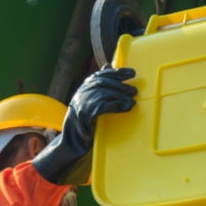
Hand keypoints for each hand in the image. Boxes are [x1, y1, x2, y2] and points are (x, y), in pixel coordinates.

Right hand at [33, 67, 135, 184]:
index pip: (102, 74)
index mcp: (85, 86)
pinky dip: (118, 105)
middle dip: (121, 85)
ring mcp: (83, 102)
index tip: (132, 73)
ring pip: (104, 93)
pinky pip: (104, 106)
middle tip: (134, 91)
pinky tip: (128, 106)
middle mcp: (82, 92)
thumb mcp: (90, 97)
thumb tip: (108, 67)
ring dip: (121, 95)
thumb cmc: (84, 118)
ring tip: (132, 99)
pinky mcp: (86, 114)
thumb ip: (99, 84)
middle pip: (104, 83)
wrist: (72, 139)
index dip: (118, 72)